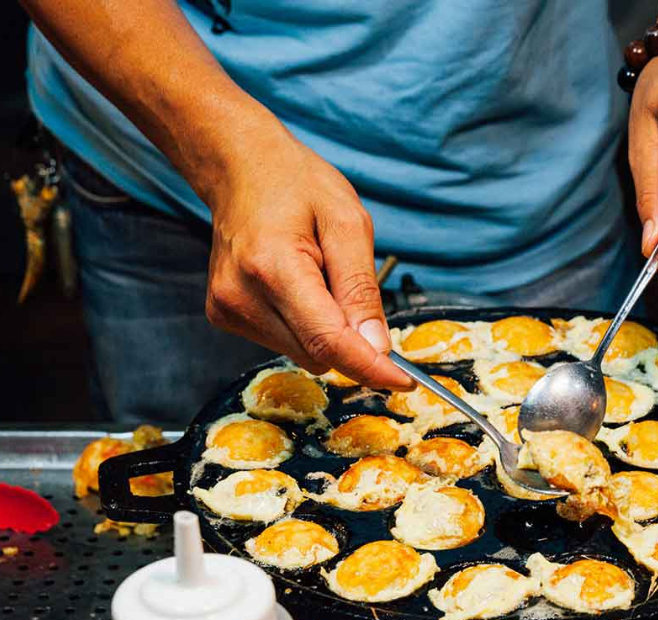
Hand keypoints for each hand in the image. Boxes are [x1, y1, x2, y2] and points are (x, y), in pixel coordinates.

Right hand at [201, 119, 413, 389]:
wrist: (240, 168)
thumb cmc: (297, 186)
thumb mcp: (347, 223)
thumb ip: (361, 289)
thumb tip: (378, 348)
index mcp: (272, 267)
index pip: (327, 341)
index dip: (370, 368)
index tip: (404, 383)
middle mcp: (240, 297)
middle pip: (317, 354)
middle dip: (351, 340)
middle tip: (351, 288)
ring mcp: (227, 310)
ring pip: (303, 354)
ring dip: (326, 330)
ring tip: (316, 276)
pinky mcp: (223, 317)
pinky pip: (285, 344)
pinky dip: (304, 325)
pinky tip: (297, 286)